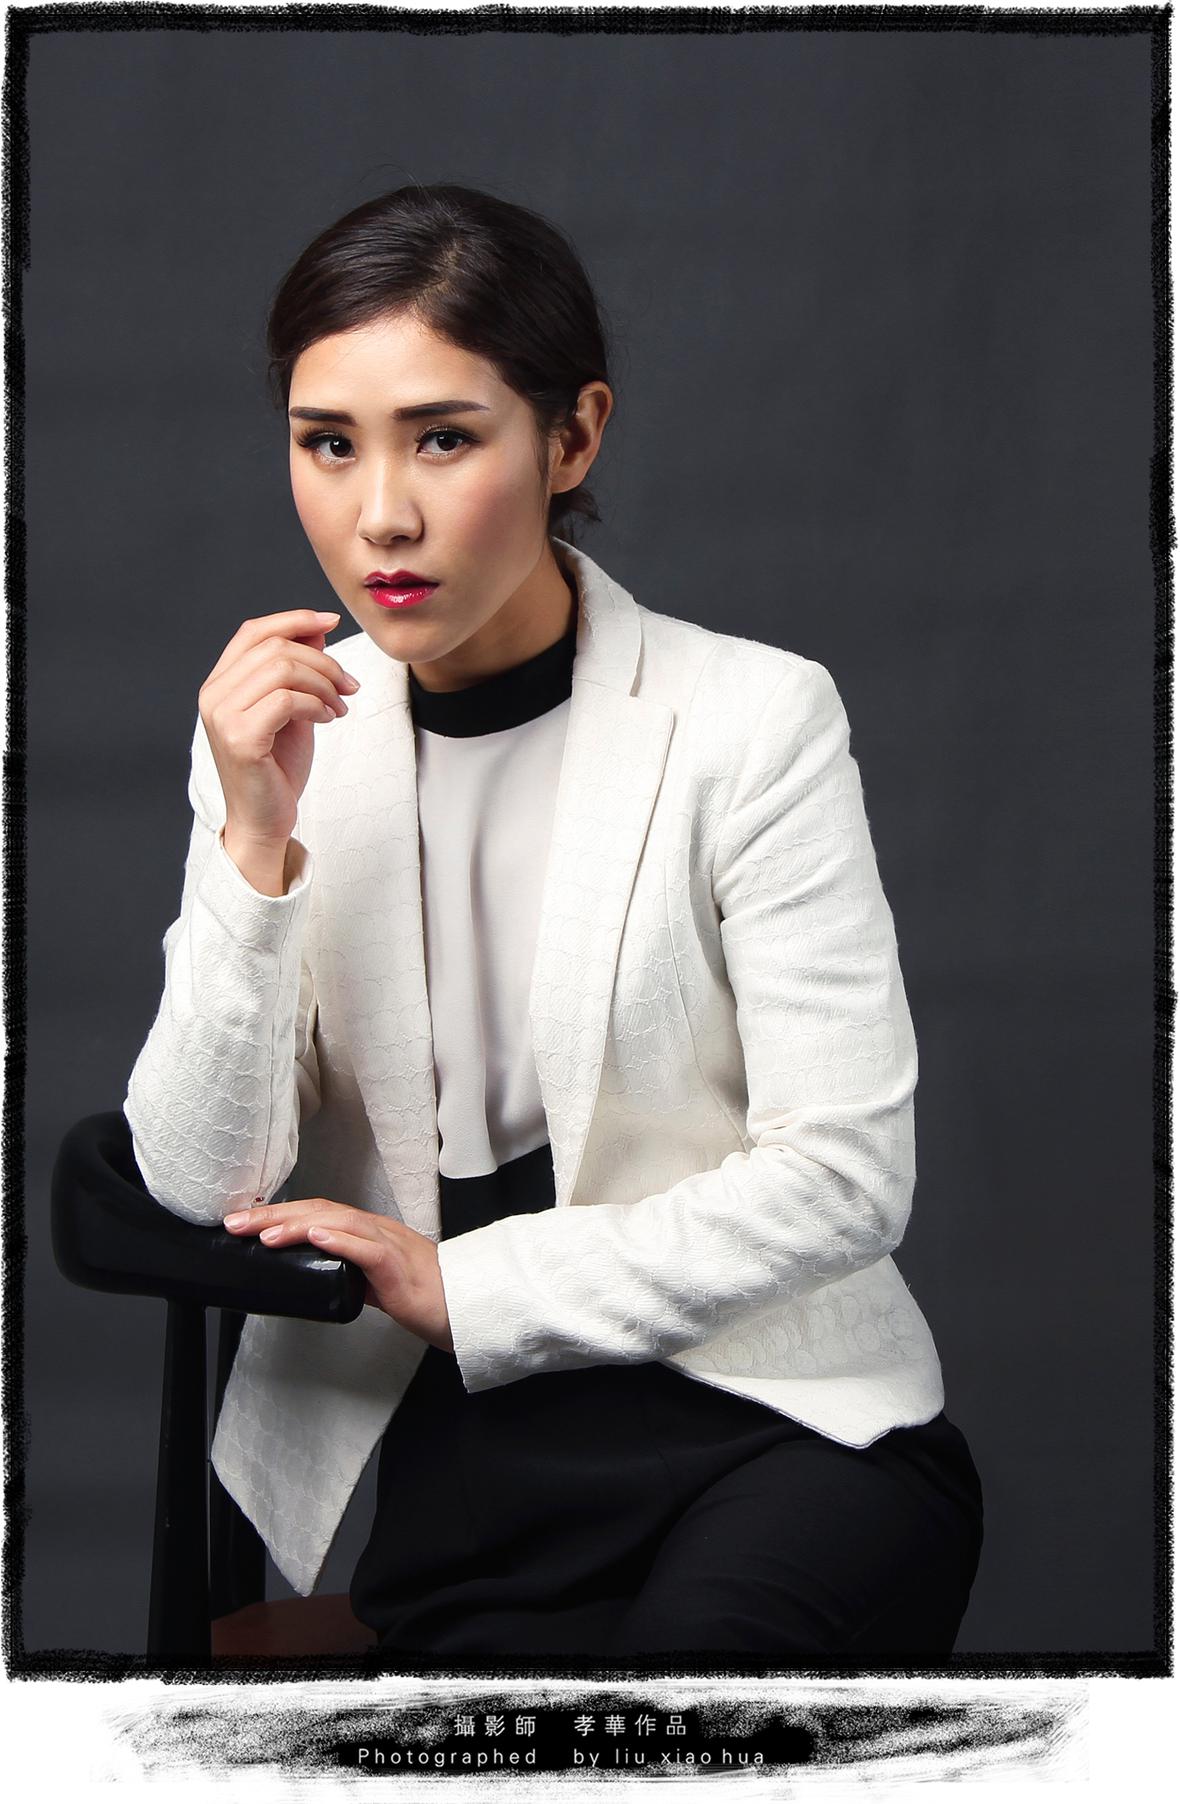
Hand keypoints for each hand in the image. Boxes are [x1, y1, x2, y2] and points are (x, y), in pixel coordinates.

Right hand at [198, 609, 360, 855]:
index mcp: (220, 683)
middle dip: (323, 661)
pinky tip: (329, 720)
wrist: (265, 820)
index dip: (294, 619)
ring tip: (340, 707)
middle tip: (349, 686)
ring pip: (282, 669)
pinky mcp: (240, 738)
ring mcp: (222, 716)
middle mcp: (214, 695)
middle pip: (274, 647)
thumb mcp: (293, 709)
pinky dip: (317, 705)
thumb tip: (317, 629)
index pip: (253, 631)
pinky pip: (287, 700)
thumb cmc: (277, 768)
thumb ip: (298, 671)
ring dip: (324, 684)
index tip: (331, 621)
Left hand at [223, 1197, 453, 1352]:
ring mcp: (388, 1245)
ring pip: (338, 1222)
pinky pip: (365, 1249)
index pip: (317, 1213)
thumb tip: (316, 1274)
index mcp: (368, 1233)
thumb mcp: (377, 1282)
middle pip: (319, 1210)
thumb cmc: (425, 1297)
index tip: (245, 1222)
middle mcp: (376, 1231)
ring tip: (262, 1233)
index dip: (279, 1214)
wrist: (464, 1309)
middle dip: (273, 1215)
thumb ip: (350, 1272)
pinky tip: (313, 1236)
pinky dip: (337, 1240)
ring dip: (295, 1225)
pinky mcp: (397, 1267)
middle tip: (235, 1224)